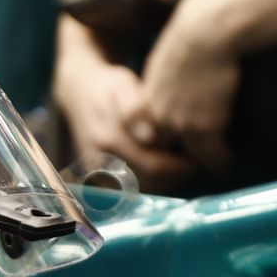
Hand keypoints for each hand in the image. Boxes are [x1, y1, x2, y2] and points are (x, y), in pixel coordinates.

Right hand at [55, 51, 197, 192]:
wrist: (77, 92)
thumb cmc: (108, 86)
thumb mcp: (123, 85)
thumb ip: (136, 108)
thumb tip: (149, 136)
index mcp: (110, 139)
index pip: (155, 166)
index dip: (182, 166)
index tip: (198, 154)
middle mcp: (101, 161)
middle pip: (150, 183)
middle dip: (177, 176)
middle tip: (195, 161)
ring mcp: (97, 172)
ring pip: (141, 190)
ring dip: (165, 182)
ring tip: (180, 164)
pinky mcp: (96, 176)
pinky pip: (129, 190)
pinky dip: (149, 183)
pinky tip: (161, 168)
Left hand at [140, 0, 239, 174]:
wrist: (208, 31)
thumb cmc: (194, 32)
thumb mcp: (167, 56)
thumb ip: (165, 76)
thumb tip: (173, 77)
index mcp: (149, 96)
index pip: (147, 130)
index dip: (160, 141)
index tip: (171, 148)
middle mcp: (159, 114)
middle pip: (161, 150)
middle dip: (174, 160)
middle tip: (189, 167)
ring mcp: (180, 122)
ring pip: (187, 157)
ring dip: (201, 164)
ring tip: (214, 168)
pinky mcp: (205, 126)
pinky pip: (211, 155)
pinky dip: (220, 161)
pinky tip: (228, 163)